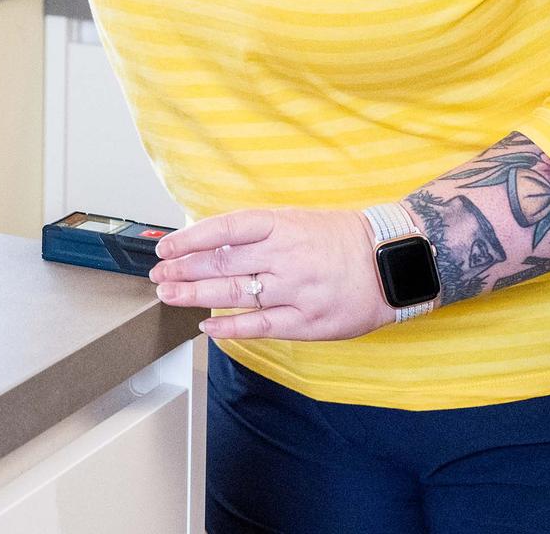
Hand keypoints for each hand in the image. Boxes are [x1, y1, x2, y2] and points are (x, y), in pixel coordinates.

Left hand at [147, 207, 393, 341]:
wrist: (392, 261)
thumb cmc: (342, 238)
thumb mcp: (299, 220)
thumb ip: (260, 232)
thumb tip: (213, 241)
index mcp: (282, 224)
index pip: (225, 228)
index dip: (190, 238)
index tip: (165, 246)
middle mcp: (284, 255)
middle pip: (222, 263)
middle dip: (183, 269)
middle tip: (157, 274)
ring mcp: (295, 290)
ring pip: (235, 295)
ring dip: (196, 296)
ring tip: (169, 295)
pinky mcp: (307, 321)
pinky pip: (260, 326)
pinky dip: (230, 328)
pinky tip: (207, 328)